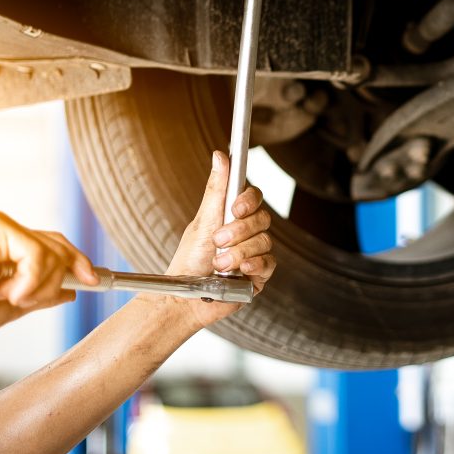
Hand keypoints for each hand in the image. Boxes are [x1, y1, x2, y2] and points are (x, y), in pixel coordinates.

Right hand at [0, 211, 97, 338]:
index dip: (75, 261)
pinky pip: (36, 255)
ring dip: (40, 285)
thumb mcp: (14, 304)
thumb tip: (71, 289)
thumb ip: (42, 293)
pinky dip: (29, 281)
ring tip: (13, 299)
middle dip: (71, 269)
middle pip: (56, 243)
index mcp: (2, 243)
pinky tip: (5, 293)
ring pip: (51, 252)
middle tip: (81, 285)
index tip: (94, 280)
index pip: (50, 244)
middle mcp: (1, 227)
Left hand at [163, 151, 275, 328]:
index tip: (236, 207)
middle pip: (262, 219)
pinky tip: (239, 271)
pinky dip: (254, 265)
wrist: (184, 298)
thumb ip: (215, 189)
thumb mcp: (202, 221)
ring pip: (265, 242)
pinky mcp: (260, 276)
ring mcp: (255, 254)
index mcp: (233, 218)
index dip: (249, 200)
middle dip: (239, 230)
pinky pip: (269, 264)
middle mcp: (247, 234)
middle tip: (218, 240)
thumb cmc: (189, 261)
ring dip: (239, 252)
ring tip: (219, 264)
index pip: (254, 198)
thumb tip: (220, 155)